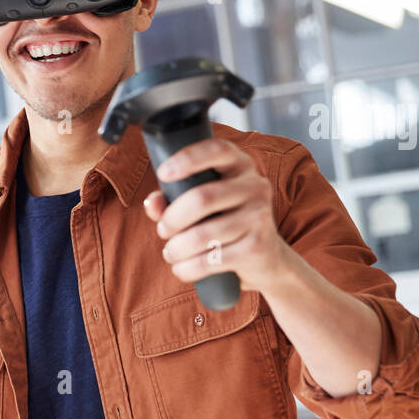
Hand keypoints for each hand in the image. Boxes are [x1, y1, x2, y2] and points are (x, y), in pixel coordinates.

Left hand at [143, 136, 291, 293]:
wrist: (265, 258)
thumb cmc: (223, 222)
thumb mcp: (200, 205)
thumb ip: (172, 198)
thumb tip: (153, 203)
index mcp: (240, 166)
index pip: (217, 150)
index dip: (188, 159)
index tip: (163, 174)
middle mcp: (255, 186)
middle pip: (201, 199)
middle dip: (172, 219)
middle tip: (163, 230)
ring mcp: (260, 216)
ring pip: (202, 235)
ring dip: (176, 249)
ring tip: (170, 253)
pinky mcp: (258, 247)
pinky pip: (211, 260)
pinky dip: (187, 268)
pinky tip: (181, 268)